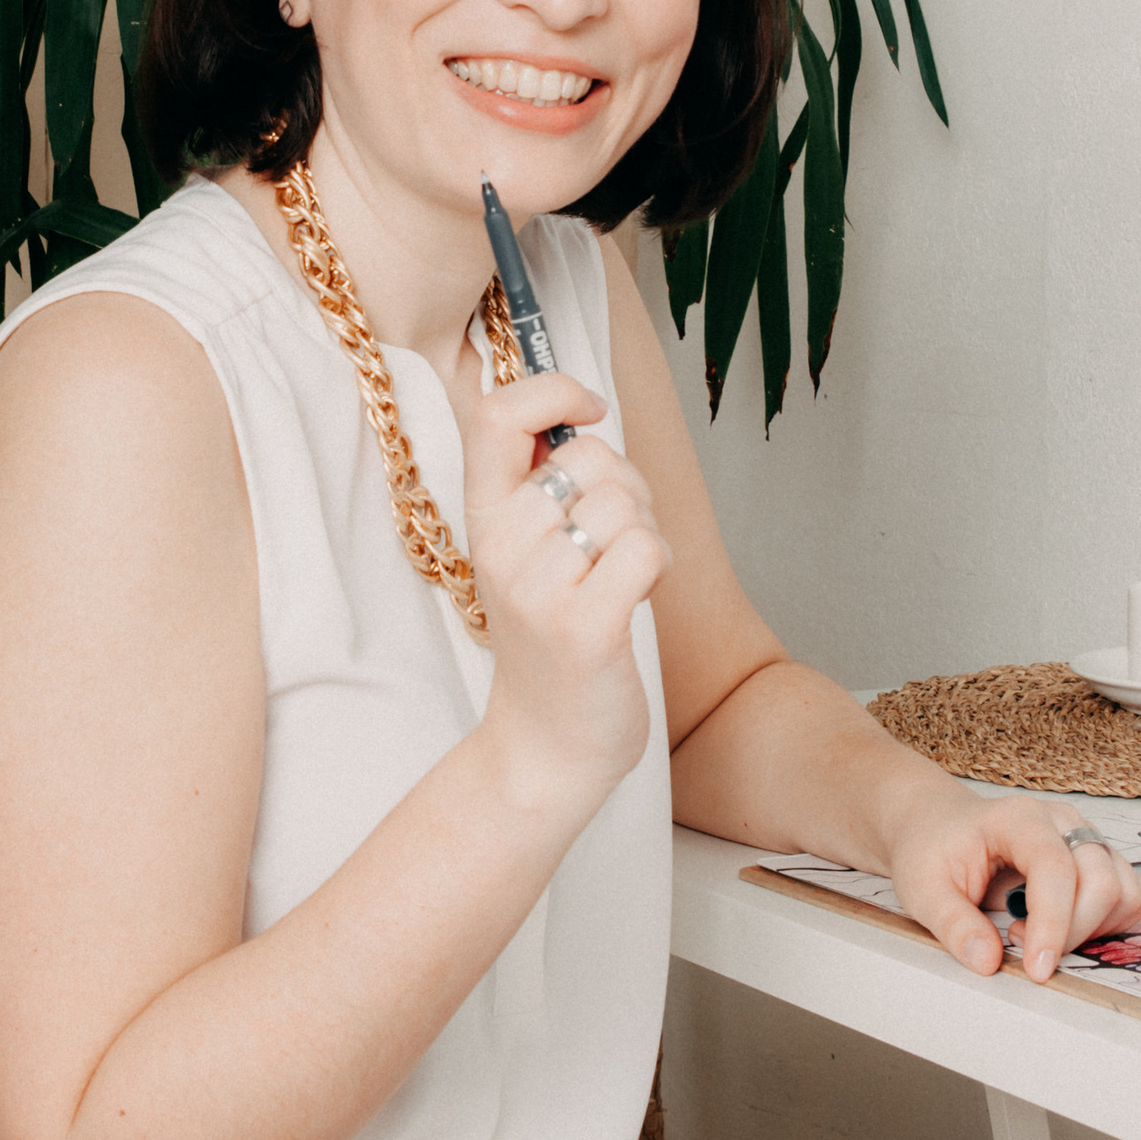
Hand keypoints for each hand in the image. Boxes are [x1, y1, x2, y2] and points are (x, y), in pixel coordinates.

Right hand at [457, 369, 668, 814]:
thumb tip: (577, 410)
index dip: (552, 392)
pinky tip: (637, 597)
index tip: (586, 413)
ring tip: (621, 574)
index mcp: (482, 519)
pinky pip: (645, 550)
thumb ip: (540, 485)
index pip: (494, 414)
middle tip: (613, 538)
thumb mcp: (524, 553)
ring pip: (625, 502)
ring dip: (645, 531)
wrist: (545, 747)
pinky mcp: (585, 628)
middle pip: (591, 458)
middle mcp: (501, 548)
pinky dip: (658, 566)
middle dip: (627, 485)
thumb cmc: (550, 640)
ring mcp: (539, 590)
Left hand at [882, 780, 1140, 983]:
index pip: (1054, 867)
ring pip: (1125, 892)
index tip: (1037, 970)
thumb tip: (990, 963)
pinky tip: (1062, 926)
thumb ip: (954, 925)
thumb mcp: (922, 889)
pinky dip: (1108, 924)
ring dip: (1092, 929)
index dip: (1053, 923)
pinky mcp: (1100, 860)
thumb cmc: (930, 851)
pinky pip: (1132, 898)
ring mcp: (1086, 838)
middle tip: (1018, 942)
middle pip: (1102, 881)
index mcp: (1018, 819)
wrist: (937, 825)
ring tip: (1036, 930)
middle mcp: (1062, 823)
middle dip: (1072, 932)